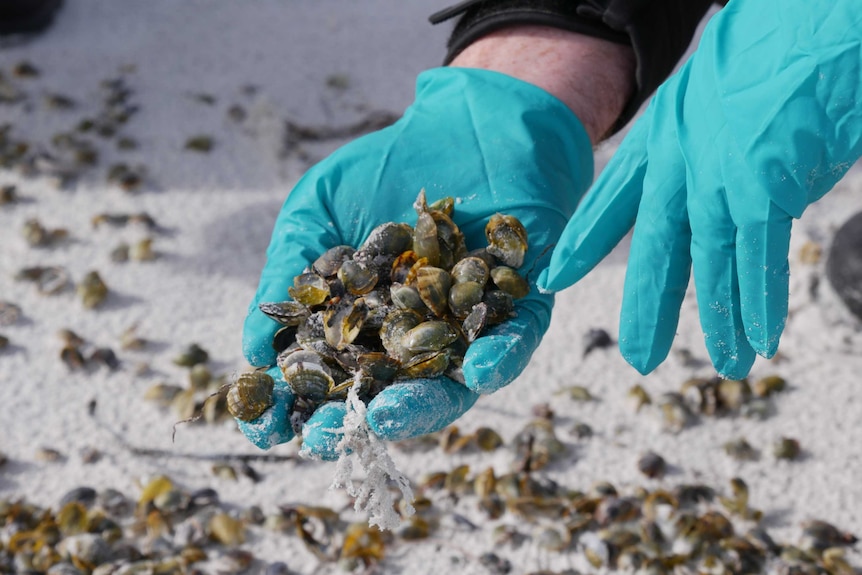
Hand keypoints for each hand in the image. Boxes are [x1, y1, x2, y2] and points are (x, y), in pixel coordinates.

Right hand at [239, 66, 595, 458]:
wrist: (465, 121)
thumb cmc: (381, 168)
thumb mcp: (315, 212)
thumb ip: (288, 276)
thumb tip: (251, 350)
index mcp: (363, 322)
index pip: (326, 377)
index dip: (294, 407)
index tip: (265, 426)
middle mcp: (413, 336)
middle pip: (383, 395)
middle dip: (355, 421)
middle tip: (328, 435)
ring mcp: (465, 328)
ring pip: (448, 384)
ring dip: (423, 406)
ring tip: (392, 413)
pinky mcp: (520, 308)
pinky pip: (514, 343)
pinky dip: (499, 358)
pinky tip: (479, 370)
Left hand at [539, 0, 861, 377]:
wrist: (812, 20)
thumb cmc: (770, 47)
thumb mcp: (709, 94)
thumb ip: (704, 148)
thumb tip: (729, 194)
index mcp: (660, 137)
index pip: (610, 201)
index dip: (583, 242)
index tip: (553, 277)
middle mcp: (679, 163)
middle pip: (656, 247)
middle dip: (648, 305)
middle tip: (639, 355)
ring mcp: (719, 178)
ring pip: (708, 263)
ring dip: (717, 319)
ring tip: (722, 365)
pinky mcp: (764, 187)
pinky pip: (758, 258)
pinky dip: (759, 301)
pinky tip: (759, 339)